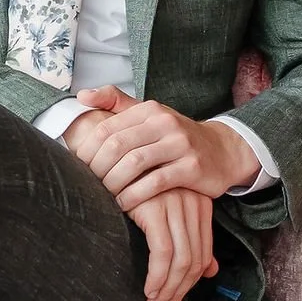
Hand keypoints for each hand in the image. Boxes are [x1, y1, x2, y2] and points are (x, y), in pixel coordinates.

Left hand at [74, 95, 256, 210]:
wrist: (223, 150)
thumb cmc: (177, 137)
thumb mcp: (150, 115)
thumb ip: (116, 102)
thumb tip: (82, 96)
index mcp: (150, 109)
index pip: (107, 127)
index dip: (87, 149)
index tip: (77, 167)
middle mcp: (165, 122)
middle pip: (117, 145)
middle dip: (97, 168)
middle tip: (86, 184)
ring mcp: (180, 144)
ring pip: (134, 163)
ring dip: (112, 183)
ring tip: (102, 196)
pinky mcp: (192, 168)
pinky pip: (155, 183)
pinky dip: (134, 195)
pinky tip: (123, 205)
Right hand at [131, 188, 218, 300]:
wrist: (109, 161)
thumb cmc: (134, 189)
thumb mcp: (167, 212)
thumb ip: (191, 239)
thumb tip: (211, 271)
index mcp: (201, 205)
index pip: (203, 254)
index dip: (190, 284)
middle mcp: (193, 203)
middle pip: (194, 260)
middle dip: (179, 292)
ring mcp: (176, 204)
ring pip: (181, 260)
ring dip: (168, 290)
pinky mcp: (156, 207)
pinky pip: (163, 253)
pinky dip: (158, 276)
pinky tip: (149, 290)